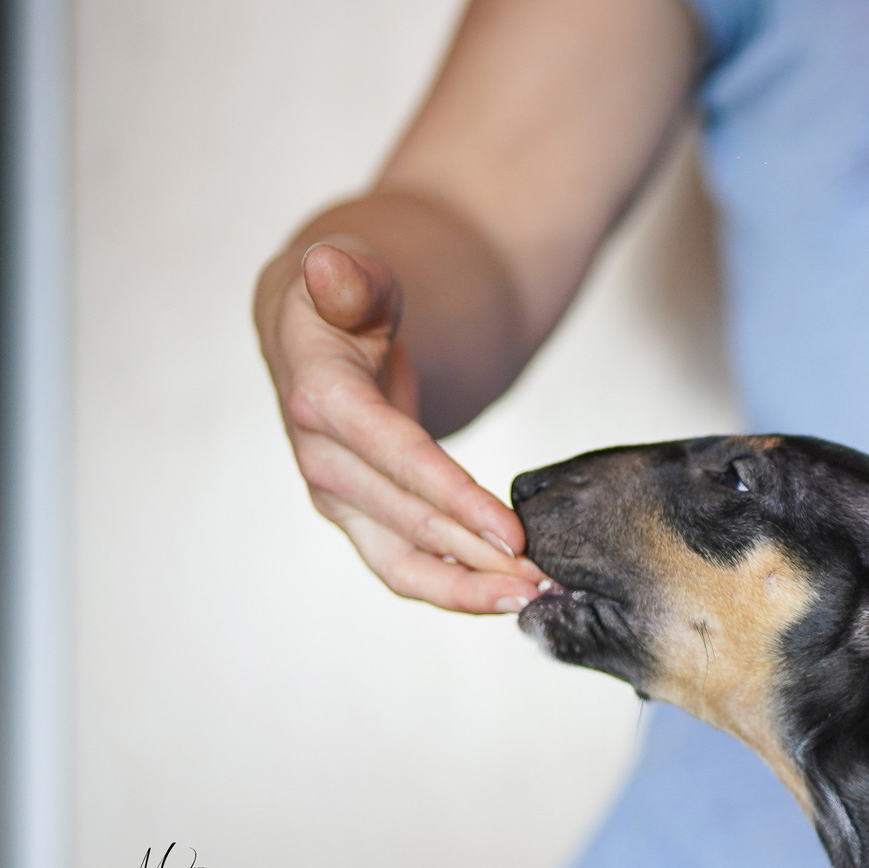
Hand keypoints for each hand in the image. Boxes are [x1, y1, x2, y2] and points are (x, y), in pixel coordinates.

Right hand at [257, 238, 542, 613]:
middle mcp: (321, 458)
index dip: (454, 497)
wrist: (321, 334)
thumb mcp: (352, 273)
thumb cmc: (348, 299)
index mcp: (320, 398)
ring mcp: (337, 496)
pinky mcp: (358, 518)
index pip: (395, 456)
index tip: (511, 533)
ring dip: (469, 588)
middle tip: (548, 577)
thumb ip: (353, 278)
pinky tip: (505, 595)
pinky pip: (404, 566)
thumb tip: (331, 267)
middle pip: (408, 519)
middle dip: (479, 555)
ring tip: (534, 597)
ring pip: (401, 561)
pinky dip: (455, 587)